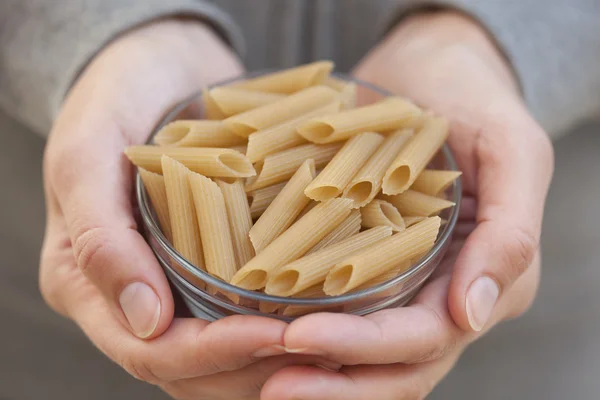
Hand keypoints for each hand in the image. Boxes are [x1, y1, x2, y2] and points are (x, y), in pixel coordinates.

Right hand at [39, 20, 330, 398]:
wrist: (158, 64)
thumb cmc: (114, 96)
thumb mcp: (87, 152)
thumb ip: (99, 236)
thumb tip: (146, 321)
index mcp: (89, 284)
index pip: (150, 351)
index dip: (212, 354)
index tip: (276, 336)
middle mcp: (133, 296)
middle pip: (192, 367)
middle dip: (255, 364)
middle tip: (321, 346)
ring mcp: (174, 283)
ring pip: (224, 353)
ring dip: (277, 356)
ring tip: (336, 341)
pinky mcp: (212, 264)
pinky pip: (245, 309)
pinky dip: (284, 319)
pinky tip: (327, 311)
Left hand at [260, 12, 552, 398]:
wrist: (432, 71)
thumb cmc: (477, 101)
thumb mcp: (513, 151)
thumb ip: (510, 233)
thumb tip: (470, 317)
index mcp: (482, 280)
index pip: (424, 340)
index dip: (365, 350)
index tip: (299, 338)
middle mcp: (438, 293)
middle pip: (387, 362)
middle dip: (331, 378)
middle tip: (267, 383)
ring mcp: (398, 280)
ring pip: (358, 348)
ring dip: (311, 366)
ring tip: (252, 366)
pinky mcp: (361, 259)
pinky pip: (332, 302)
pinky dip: (300, 321)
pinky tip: (256, 326)